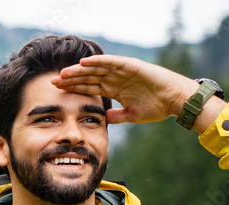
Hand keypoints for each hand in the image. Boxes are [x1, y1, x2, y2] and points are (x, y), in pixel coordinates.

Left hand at [52, 55, 200, 124]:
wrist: (175, 101)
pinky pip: (111, 62)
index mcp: (114, 89)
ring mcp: (122, 71)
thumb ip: (117, 116)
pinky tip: (84, 63)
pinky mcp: (130, 66)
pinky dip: (98, 62)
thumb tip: (103, 119)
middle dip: (70, 79)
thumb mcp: (132, 115)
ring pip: (95, 69)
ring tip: (63, 73)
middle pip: (88, 77)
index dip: (73, 88)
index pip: (89, 87)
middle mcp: (115, 79)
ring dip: (79, 70)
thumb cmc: (157, 107)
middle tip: (53, 82)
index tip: (57, 92)